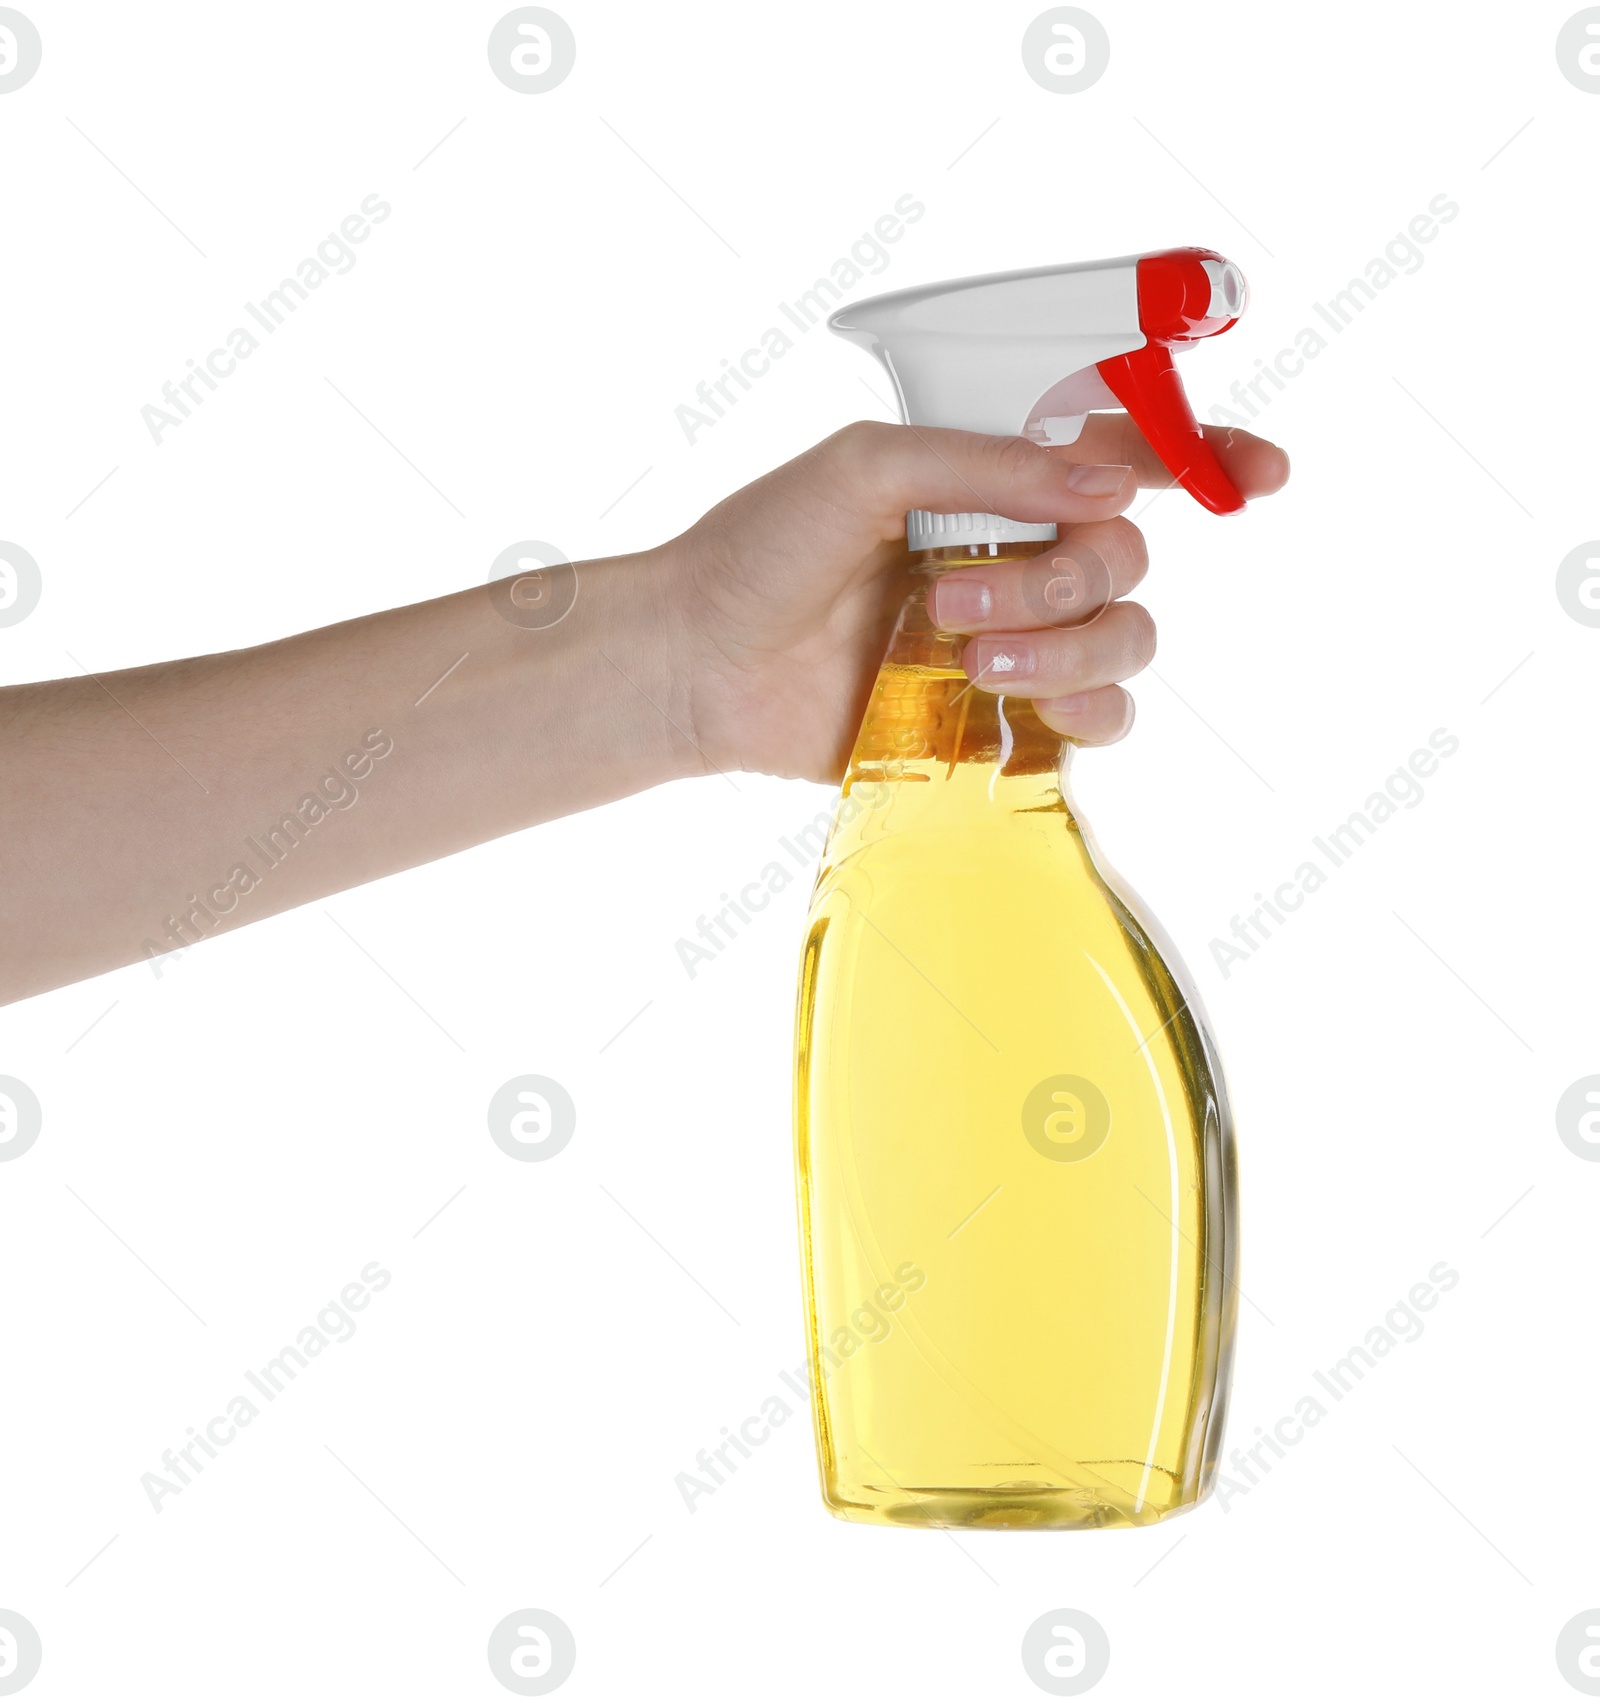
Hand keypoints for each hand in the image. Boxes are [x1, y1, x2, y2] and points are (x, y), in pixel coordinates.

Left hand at [666, 419, 1288, 783]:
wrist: (703, 667)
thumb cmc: (762, 552)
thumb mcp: (861, 468)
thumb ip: (984, 463)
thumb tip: (1108, 484)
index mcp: (994, 480)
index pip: (1127, 457)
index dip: (1206, 459)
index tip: (1257, 475)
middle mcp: (1018, 554)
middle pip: (1127, 558)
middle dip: (1059, 578)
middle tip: (952, 593)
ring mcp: (1016, 640)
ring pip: (1126, 639)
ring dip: (1064, 646)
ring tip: (963, 651)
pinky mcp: (1001, 719)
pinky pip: (1102, 720)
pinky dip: (1082, 713)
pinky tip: (1022, 708)